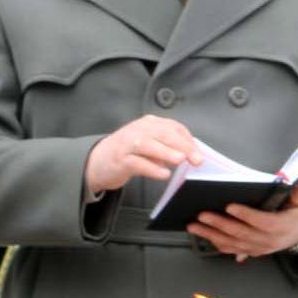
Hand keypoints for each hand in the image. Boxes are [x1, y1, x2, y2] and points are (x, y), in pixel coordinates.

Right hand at [83, 115, 200, 194]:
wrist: (98, 161)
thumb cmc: (128, 153)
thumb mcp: (150, 144)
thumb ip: (167, 146)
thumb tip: (191, 154)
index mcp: (149, 123)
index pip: (173, 127)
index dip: (188, 140)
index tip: (200, 153)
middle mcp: (139, 130)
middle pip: (163, 134)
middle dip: (182, 145)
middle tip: (196, 159)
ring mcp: (128, 144)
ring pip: (149, 145)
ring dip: (166, 152)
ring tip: (180, 160)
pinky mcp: (120, 159)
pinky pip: (137, 163)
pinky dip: (151, 168)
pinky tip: (163, 174)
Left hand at [188, 181, 297, 263]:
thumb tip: (288, 179)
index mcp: (281, 226)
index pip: (261, 222)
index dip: (245, 215)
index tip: (229, 206)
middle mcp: (268, 241)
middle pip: (241, 233)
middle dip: (219, 224)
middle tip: (202, 215)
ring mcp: (259, 248)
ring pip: (232, 243)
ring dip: (211, 235)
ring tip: (194, 226)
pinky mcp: (253, 251)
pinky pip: (232, 249)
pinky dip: (216, 242)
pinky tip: (203, 235)